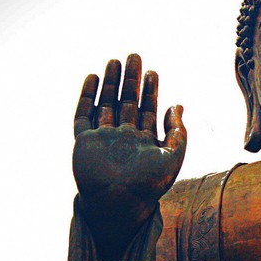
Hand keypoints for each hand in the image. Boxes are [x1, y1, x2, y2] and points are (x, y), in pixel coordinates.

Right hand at [72, 54, 185, 257]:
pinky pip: (83, 115)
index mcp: (144, 141)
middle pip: (126, 101)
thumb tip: (178, 105)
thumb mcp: (173, 158)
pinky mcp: (84, 142)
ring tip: (115, 61)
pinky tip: (93, 78)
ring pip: (106, 103)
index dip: (150, 90)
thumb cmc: (149, 186)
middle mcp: (123, 137)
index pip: (147, 109)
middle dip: (130, 79)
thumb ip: (178, 132)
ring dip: (110, 83)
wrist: (120, 204)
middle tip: (134, 56)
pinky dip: (87, 96)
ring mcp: (103, 138)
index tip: (153, 72)